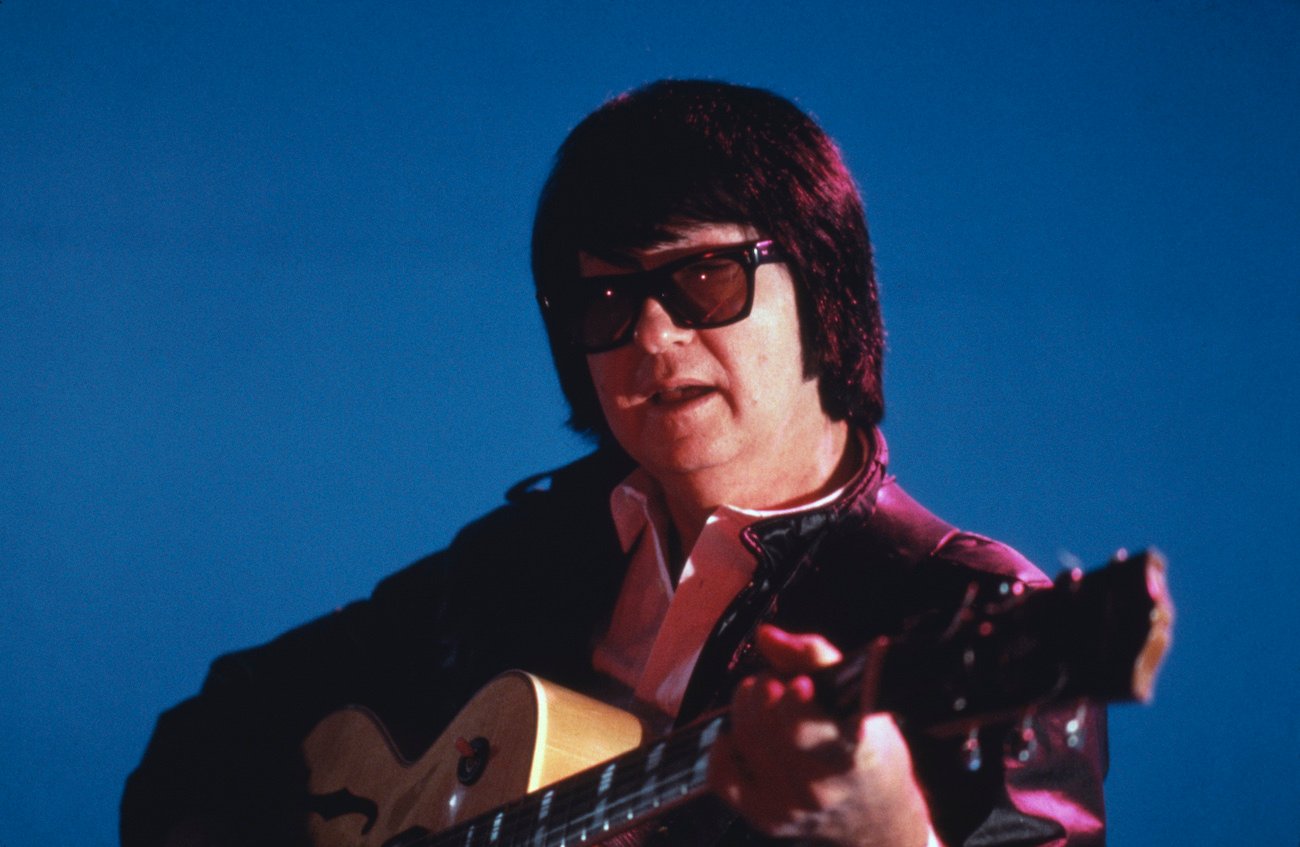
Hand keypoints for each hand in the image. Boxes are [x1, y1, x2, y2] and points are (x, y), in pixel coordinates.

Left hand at [708, 625, 937, 846]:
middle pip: (766, 724)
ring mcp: (790, 805)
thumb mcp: (860, 698)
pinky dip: (724, 748)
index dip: (794, 699)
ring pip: (744, 740)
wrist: (876, 814)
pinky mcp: (766, 818)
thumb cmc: (870, 749)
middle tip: (774, 680)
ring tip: (763, 701)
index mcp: (850, 753)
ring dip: (745, 708)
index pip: (807, 726)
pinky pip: (722, 776)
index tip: (798, 682)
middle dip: (764, 686)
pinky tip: (740, 736)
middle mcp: (820, 785)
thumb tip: (765, 635)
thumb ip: (813, 658)